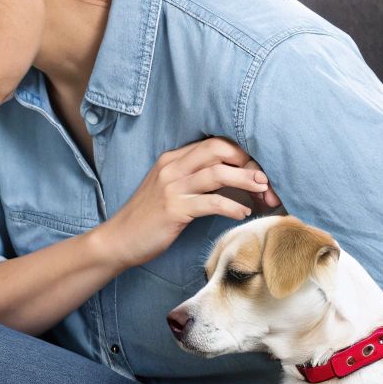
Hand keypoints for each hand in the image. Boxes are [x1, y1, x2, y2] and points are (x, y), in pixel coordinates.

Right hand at [95, 137, 282, 268]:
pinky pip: (210, 202)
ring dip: (245, 181)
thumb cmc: (149, 217)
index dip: (241, 154)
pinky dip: (231, 206)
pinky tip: (243, 214)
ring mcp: (171, 187)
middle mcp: (172, 167)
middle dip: (247, 161)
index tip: (257, 169)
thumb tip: (232, 177)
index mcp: (172, 158)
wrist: (118, 239)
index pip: (214, 144)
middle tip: (264, 178)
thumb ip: (194, 178)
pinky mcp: (174, 209)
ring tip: (263, 192)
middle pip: (218, 150)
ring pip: (217, 173)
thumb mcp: (170, 189)